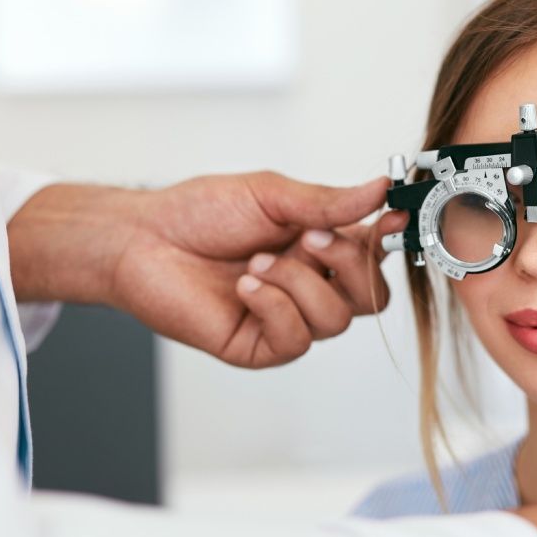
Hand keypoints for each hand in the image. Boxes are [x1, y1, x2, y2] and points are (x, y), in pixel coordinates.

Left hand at [8, 173, 406, 367]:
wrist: (144, 240)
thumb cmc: (200, 213)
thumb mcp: (271, 195)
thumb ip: (327, 201)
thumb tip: (380, 189)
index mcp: (320, 248)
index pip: (376, 256)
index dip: (390, 241)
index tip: (393, 218)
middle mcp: (310, 286)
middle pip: (370, 297)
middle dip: (348, 265)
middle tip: (310, 238)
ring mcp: (287, 319)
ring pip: (335, 320)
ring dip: (299, 284)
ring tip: (256, 262)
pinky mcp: (259, 347)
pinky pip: (295, 340)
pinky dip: (275, 307)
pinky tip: (245, 288)